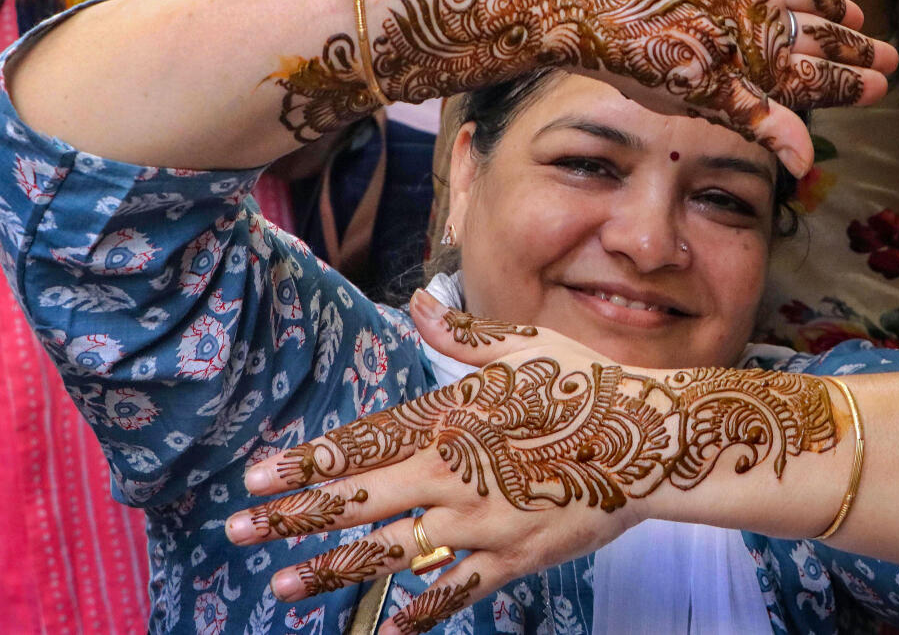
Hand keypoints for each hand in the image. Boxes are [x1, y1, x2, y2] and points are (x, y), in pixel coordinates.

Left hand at [226, 290, 840, 632]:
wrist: (655, 442)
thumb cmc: (590, 387)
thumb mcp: (528, 347)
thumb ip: (465, 334)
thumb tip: (420, 301)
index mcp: (455, 422)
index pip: (367, 443)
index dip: (310, 461)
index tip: (260, 476)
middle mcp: (458, 476)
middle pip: (363, 500)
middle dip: (297, 516)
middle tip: (240, 530)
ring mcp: (485, 524)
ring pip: (395, 553)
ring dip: (334, 569)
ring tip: (281, 585)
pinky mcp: (516, 558)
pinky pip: (456, 592)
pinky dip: (417, 616)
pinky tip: (380, 634)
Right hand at [344, 0, 895, 173]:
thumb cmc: (635, 48)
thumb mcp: (704, 91)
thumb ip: (760, 122)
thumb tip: (809, 169)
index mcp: (746, 57)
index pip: (810, 75)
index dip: (848, 81)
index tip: (885, 86)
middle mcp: (744, 17)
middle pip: (812, 34)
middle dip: (851, 46)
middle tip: (892, 56)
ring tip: (859, 9)